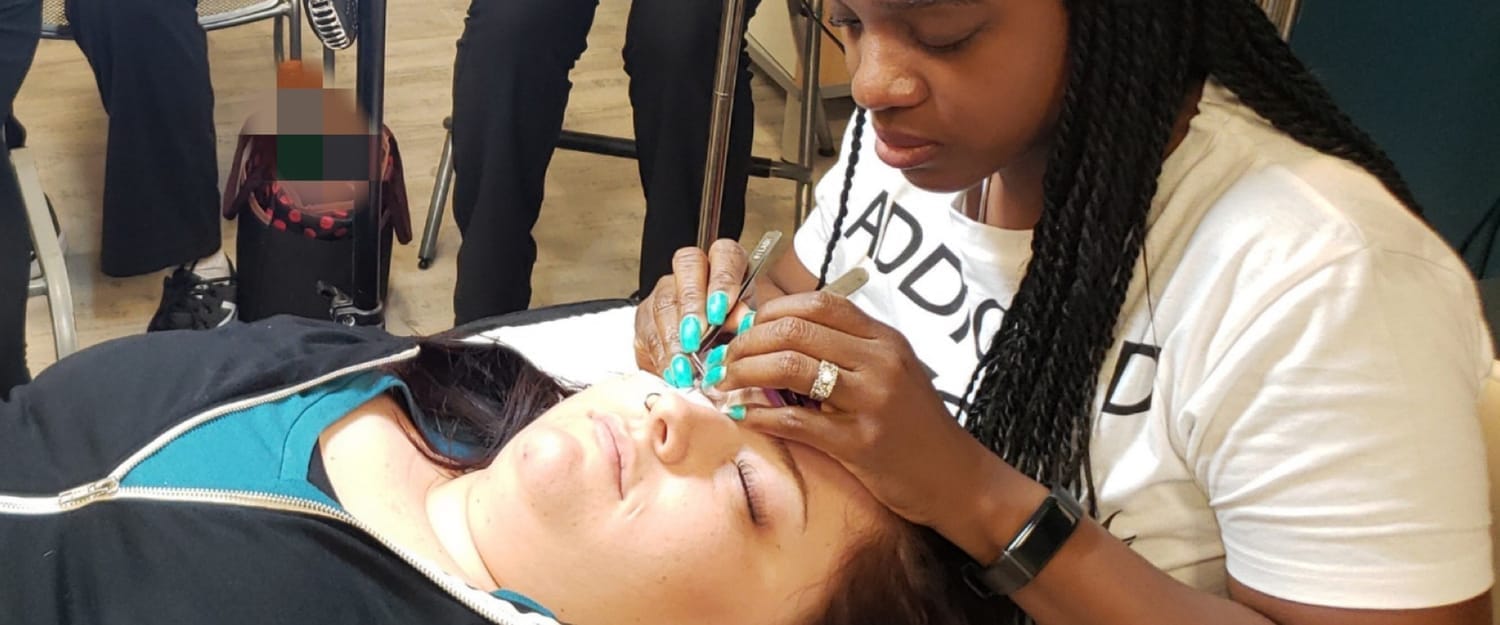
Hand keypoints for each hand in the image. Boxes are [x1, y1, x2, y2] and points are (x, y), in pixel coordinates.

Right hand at [633, 240, 756, 380]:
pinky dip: (662, 355)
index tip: (720, 312)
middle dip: (691, 306)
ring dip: (674, 337)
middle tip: (696, 338)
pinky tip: (672, 370)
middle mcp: (695, 272)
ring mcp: (667, 290)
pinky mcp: (647, 316)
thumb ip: (744, 321)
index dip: (722, 281)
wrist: (710, 357)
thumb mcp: (745, 329)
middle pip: (687, 268)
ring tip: (685, 365)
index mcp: (728, 266)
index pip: (724, 255)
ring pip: (664, 301)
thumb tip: (742, 321)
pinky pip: (648, 330)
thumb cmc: (733, 336)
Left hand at [715, 291, 1025, 554]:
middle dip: (748, 343)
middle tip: (724, 360)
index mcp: (884, 339)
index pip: (819, 303)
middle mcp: (880, 361)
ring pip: (790, 368)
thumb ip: (845, 354)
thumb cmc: (915, 427)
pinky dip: (759, 416)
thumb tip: (776, 341)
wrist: (956, 479)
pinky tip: (742, 417)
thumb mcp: (890, 375)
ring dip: (745, 374)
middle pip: (796, 331)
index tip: (746, 329)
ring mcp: (871, 400)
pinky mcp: (859, 442)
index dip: (772, 311)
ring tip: (724, 384)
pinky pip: (794, 421)